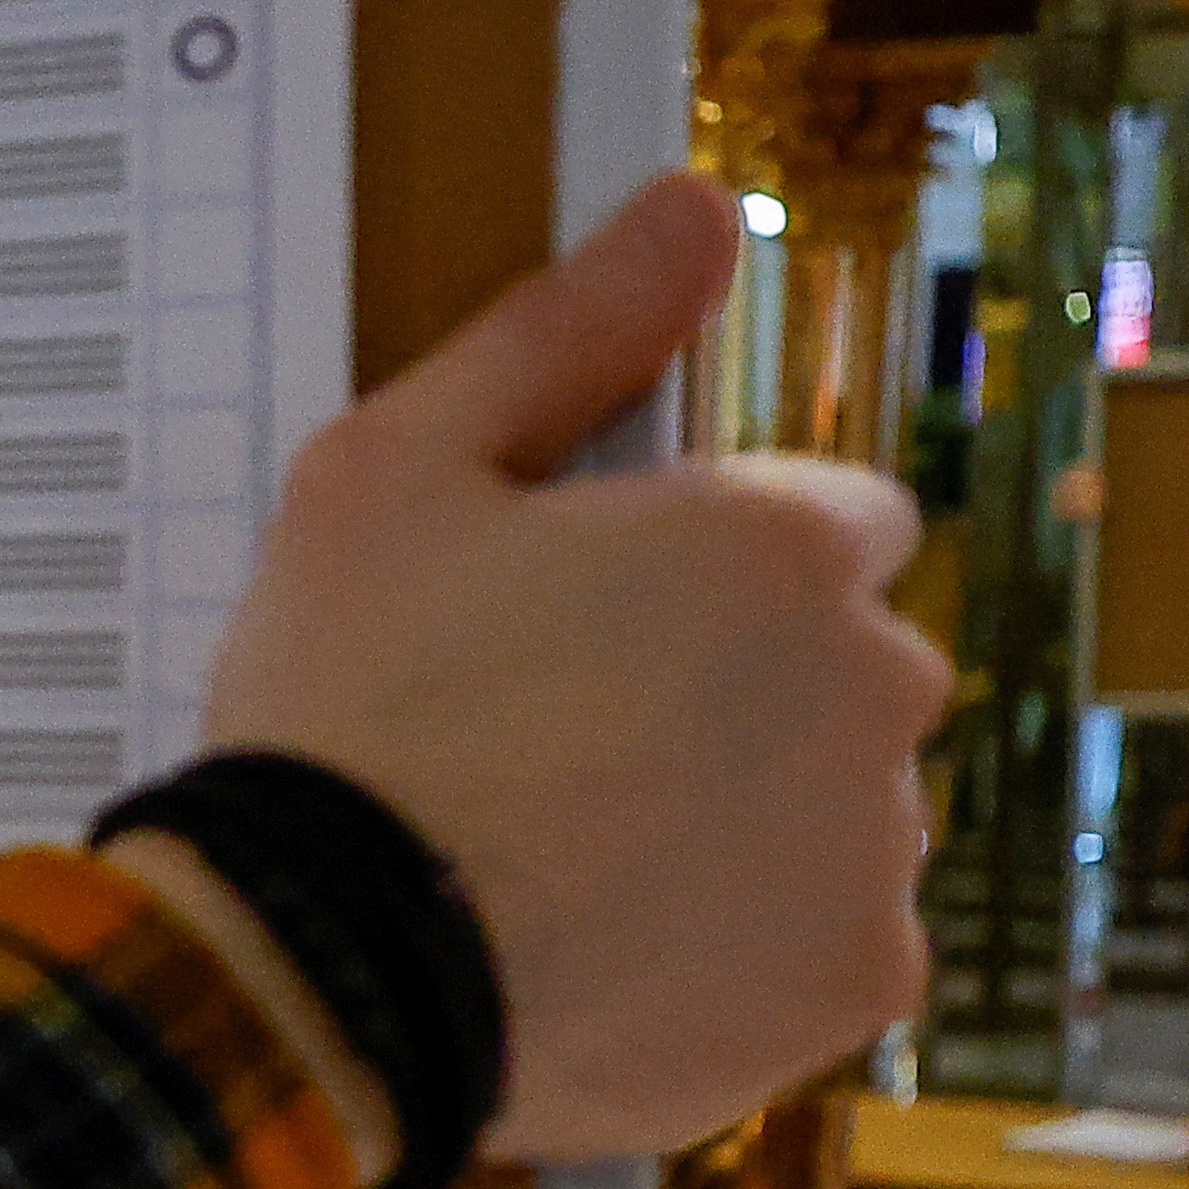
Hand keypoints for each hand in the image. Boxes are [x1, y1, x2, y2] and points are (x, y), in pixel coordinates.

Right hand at [183, 172, 943, 1163]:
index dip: (704, 567)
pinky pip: (823, 944)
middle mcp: (869, 685)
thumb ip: (565, 333)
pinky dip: (741, 948)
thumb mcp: (393, 474)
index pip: (825, 524)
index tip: (594, 621)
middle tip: (560, 742)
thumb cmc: (346, 712)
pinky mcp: (850, 980)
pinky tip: (606, 940)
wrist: (316, 969)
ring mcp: (872, 847)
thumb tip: (690, 207)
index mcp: (778, 547)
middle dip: (737, 690)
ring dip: (741, 818)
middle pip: (840, 667)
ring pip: (835, 808)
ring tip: (566, 852)